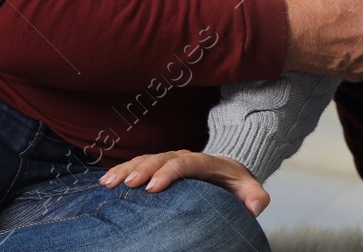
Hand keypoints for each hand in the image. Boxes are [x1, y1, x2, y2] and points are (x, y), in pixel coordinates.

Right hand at [99, 150, 269, 216]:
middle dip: (142, 170)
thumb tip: (256, 206)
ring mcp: (169, 159)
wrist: (228, 168)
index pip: (184, 163)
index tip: (153, 187)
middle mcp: (182, 156)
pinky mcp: (159, 166)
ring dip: (126, 169)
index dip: (168, 173)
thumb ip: (255, 196)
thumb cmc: (237, 183)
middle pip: (159, 158)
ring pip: (144, 159)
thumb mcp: (250, 188)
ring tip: (109, 183)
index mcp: (203, 162)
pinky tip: (106, 182)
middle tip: (127, 185)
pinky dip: (122, 171)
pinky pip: (138, 165)